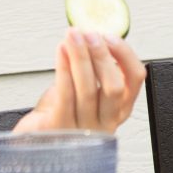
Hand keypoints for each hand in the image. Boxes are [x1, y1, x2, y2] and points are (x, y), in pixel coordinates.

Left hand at [14, 28, 144, 134]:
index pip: (135, 79)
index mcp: (119, 109)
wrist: (36, 141)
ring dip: (80, 56)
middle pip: (113, 86)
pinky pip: (66, 96)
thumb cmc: (62, 111)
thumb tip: (92, 31)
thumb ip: (95, 66)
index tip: (109, 36)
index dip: (125, 54)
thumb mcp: (85, 88)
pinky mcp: (61, 129)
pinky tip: (61, 52)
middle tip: (88, 34)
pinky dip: (64, 69)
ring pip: (88, 90)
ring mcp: (85, 130)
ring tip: (72, 36)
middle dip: (101, 54)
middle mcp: (106, 122)